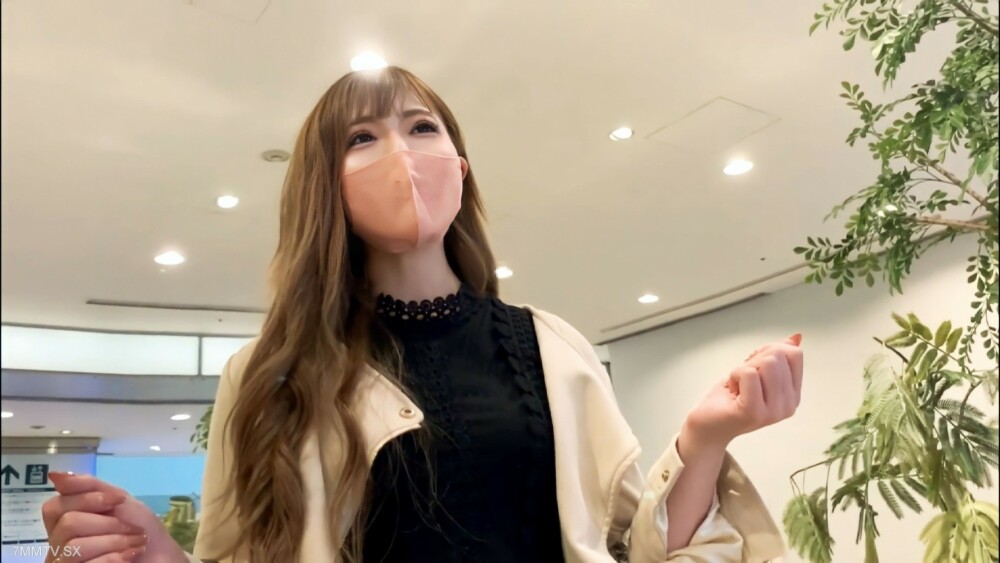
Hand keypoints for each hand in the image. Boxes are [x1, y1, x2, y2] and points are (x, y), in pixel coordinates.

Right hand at [42, 472, 188, 562]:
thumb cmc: (139, 528)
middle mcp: (58, 545)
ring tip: (135, 543)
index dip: (86, 500)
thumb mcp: (117, 499)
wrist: (161, 557)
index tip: (118, 500)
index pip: (54, 507)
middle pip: (67, 525)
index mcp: (64, 523)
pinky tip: (129, 557)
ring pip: (75, 547)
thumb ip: (87, 486)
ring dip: (115, 542)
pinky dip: (114, 559)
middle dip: (108, 524)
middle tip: (131, 528)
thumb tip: (54, 474)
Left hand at [681, 334, 803, 453]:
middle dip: (754, 361)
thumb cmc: (730, 399)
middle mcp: (788, 405)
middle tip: (743, 380)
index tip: (754, 366)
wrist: (708, 426)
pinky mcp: (753, 411)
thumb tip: (796, 338)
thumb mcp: (757, 373)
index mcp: (793, 395)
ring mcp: (772, 411)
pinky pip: (748, 374)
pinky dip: (734, 375)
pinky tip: (732, 391)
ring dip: (743, 369)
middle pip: (778, 357)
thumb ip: (777, 357)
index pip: (795, 355)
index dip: (769, 350)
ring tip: (738, 386)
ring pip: (766, 363)